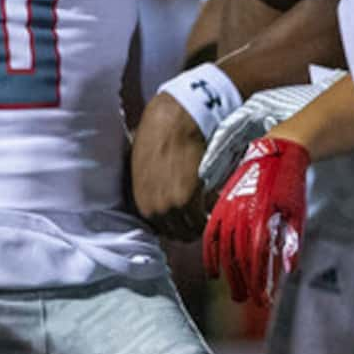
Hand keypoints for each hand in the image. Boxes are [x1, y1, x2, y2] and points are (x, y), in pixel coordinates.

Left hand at [129, 92, 210, 236]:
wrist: (174, 120)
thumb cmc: (154, 134)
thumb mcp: (139, 163)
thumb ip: (146, 183)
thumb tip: (152, 185)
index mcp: (139, 201)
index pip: (157, 228)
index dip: (172, 225)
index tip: (182, 219)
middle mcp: (154, 208)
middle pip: (175, 233)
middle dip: (187, 228)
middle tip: (198, 219)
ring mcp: (172, 206)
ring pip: (191, 230)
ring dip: (200, 224)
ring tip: (208, 216)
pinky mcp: (191, 199)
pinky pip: (203, 218)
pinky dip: (210, 215)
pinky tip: (214, 206)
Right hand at [201, 136, 310, 307]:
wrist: (276, 151)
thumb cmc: (290, 184)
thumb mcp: (297, 213)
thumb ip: (291, 242)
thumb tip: (289, 270)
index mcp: (261, 217)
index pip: (256, 258)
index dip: (258, 281)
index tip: (262, 299)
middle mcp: (240, 214)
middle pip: (238, 257)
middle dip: (242, 282)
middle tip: (246, 300)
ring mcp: (227, 208)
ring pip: (223, 248)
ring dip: (228, 273)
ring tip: (233, 291)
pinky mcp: (221, 203)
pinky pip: (210, 233)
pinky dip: (210, 253)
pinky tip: (212, 270)